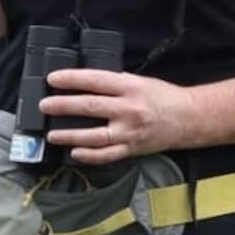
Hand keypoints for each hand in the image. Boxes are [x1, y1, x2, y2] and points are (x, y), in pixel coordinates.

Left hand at [40, 69, 196, 163]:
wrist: (189, 119)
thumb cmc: (162, 97)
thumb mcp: (139, 81)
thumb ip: (114, 82)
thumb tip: (84, 82)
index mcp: (130, 87)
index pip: (94, 80)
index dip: (71, 79)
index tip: (53, 78)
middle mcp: (129, 110)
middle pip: (90, 107)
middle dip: (63, 106)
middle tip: (45, 105)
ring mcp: (130, 132)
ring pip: (94, 136)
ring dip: (70, 135)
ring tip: (52, 134)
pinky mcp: (132, 149)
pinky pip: (107, 156)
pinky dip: (89, 156)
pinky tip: (74, 153)